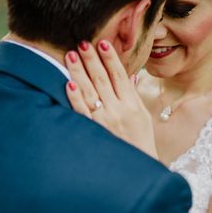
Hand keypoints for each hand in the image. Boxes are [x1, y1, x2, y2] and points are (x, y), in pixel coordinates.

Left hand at [65, 40, 157, 158]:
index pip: (120, 75)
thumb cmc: (140, 142)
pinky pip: (82, 111)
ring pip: (89, 91)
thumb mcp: (143, 117)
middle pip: (102, 79)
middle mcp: (118, 110)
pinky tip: (68, 83)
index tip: (103, 43)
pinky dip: (75, 97)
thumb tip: (130, 76)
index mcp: (132, 105)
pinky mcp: (92, 131)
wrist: (135, 170)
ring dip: (80, 72)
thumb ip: (133, 95)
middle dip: (92, 60)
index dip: (111, 59)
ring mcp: (104, 121)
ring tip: (72, 55)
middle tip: (83, 42)